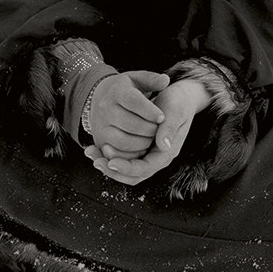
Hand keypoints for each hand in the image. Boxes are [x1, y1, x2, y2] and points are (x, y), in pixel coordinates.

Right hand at [81, 70, 168, 160]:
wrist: (99, 97)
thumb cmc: (125, 88)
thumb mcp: (137, 79)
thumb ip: (152, 79)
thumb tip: (165, 80)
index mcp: (117, 91)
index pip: (134, 102)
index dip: (150, 111)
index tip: (163, 117)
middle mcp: (105, 109)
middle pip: (130, 124)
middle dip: (149, 129)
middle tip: (160, 130)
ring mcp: (100, 126)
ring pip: (123, 140)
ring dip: (142, 142)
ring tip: (152, 138)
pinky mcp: (99, 140)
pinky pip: (116, 152)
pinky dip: (131, 153)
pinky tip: (142, 147)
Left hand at [87, 78, 208, 184]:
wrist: (181, 96)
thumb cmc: (179, 101)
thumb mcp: (177, 111)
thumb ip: (170, 128)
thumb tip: (163, 146)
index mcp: (167, 152)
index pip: (145, 169)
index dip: (127, 168)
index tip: (110, 162)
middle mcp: (157, 157)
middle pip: (133, 175)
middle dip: (113, 170)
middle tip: (96, 161)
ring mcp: (148, 154)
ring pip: (126, 169)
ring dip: (108, 165)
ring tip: (92, 153)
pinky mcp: (141, 148)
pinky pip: (123, 159)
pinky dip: (109, 156)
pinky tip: (96, 148)